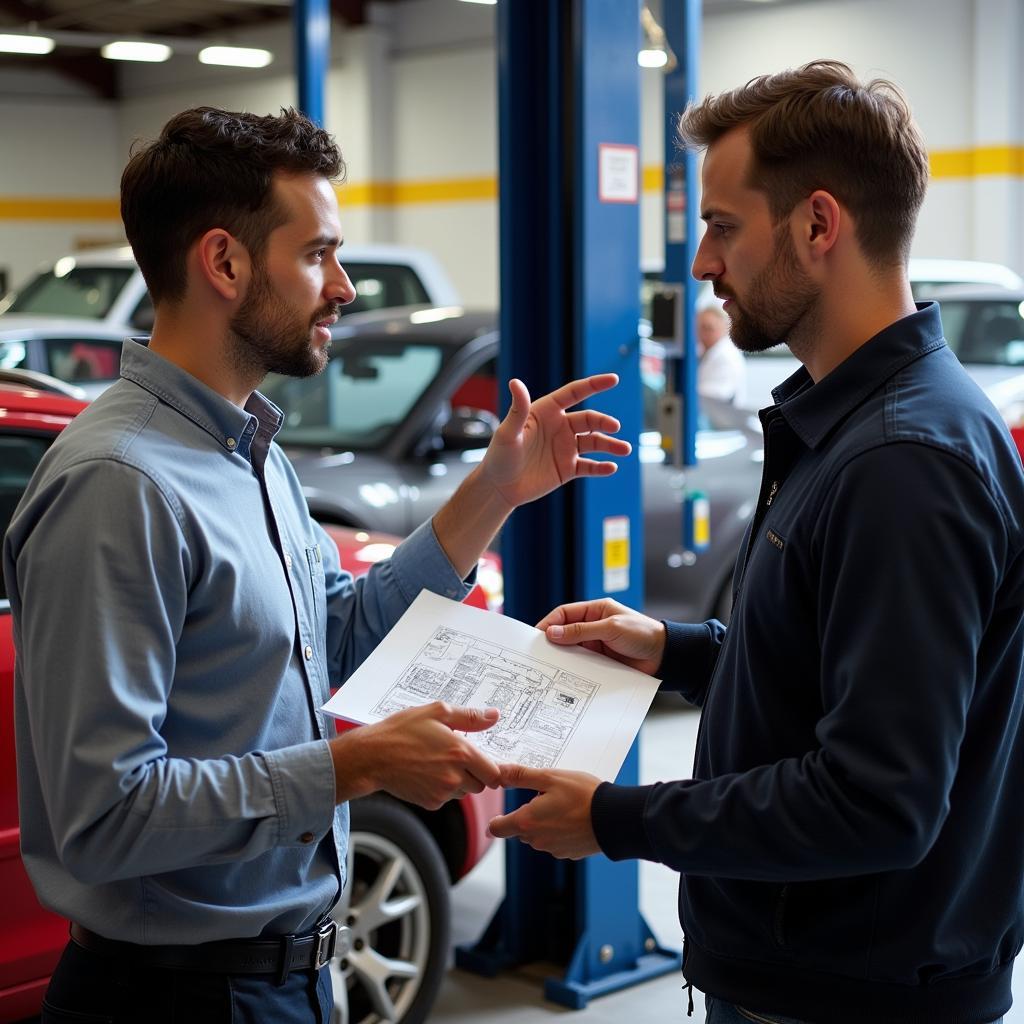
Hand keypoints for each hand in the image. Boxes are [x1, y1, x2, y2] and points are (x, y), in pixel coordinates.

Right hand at [333, 701, 499, 809]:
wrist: (372, 757)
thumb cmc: (401, 731)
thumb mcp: (436, 712)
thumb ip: (469, 717)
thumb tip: (494, 716)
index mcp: (461, 752)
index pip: (495, 773)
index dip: (492, 767)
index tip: (483, 760)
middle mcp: (455, 776)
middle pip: (481, 784)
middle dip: (474, 773)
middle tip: (456, 757)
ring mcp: (442, 792)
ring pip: (464, 791)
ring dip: (459, 780)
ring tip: (438, 762)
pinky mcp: (431, 803)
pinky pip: (446, 798)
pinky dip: (442, 789)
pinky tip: (427, 773)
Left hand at [478, 375, 631, 509]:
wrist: (499, 488)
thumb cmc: (498, 457)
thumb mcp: (508, 432)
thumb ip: (518, 408)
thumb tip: (516, 382)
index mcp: (546, 412)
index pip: (574, 393)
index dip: (594, 385)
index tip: (613, 379)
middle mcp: (559, 427)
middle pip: (589, 420)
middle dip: (604, 422)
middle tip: (615, 427)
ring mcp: (565, 448)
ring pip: (595, 443)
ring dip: (611, 445)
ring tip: (624, 450)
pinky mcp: (568, 468)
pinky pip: (590, 466)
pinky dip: (602, 467)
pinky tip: (611, 468)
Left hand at [489, 764, 601, 858]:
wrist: (615, 818)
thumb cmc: (583, 796)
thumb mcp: (550, 778)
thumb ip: (521, 776)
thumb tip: (498, 773)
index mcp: (527, 822)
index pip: (496, 828)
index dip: (495, 819)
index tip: (500, 811)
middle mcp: (537, 840)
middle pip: (519, 829)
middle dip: (527, 814)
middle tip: (545, 796)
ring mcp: (553, 849)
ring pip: (538, 835)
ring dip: (544, 822)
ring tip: (564, 804)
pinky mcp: (568, 853)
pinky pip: (555, 841)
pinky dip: (559, 830)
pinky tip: (574, 817)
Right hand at [537, 598, 665, 675]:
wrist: (664, 657)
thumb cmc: (643, 634)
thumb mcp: (611, 628)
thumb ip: (582, 631)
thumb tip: (554, 632)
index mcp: (596, 610)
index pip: (565, 613)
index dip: (550, 623)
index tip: (537, 635)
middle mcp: (594, 627)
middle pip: (566, 632)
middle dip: (553, 641)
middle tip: (538, 652)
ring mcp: (597, 645)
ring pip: (572, 650)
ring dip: (563, 656)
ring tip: (550, 665)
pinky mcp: (601, 661)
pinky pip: (582, 664)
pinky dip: (574, 668)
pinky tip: (567, 674)